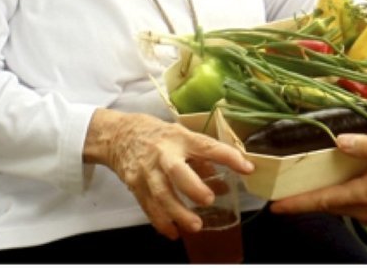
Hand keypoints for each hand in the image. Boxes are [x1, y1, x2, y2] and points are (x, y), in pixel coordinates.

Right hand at [84, 109, 252, 238]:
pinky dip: (161, 222)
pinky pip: (148, 207)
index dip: (227, 156)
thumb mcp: (182, 137)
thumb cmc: (158, 135)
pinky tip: (174, 232)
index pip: (207, 146)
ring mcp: (147, 170)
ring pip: (160, 194)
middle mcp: (163, 153)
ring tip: (195, 226)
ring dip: (178, 212)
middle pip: (176, 170)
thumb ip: (204, 161)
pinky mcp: (135, 185)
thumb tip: (228, 184)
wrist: (119, 135)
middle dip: (192, 187)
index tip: (247, 168)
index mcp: (180, 138)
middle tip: (209, 200)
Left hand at [270, 133, 366, 227]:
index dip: (295, 203)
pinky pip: (352, 206)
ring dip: (322, 197)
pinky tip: (343, 183)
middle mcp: (362, 209)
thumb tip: (340, 139)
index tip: (274, 205)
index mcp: (361, 194)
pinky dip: (340, 196)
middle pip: (325, 205)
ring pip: (338, 206)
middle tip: (283, 191)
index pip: (320, 201)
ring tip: (307, 184)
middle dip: (303, 199)